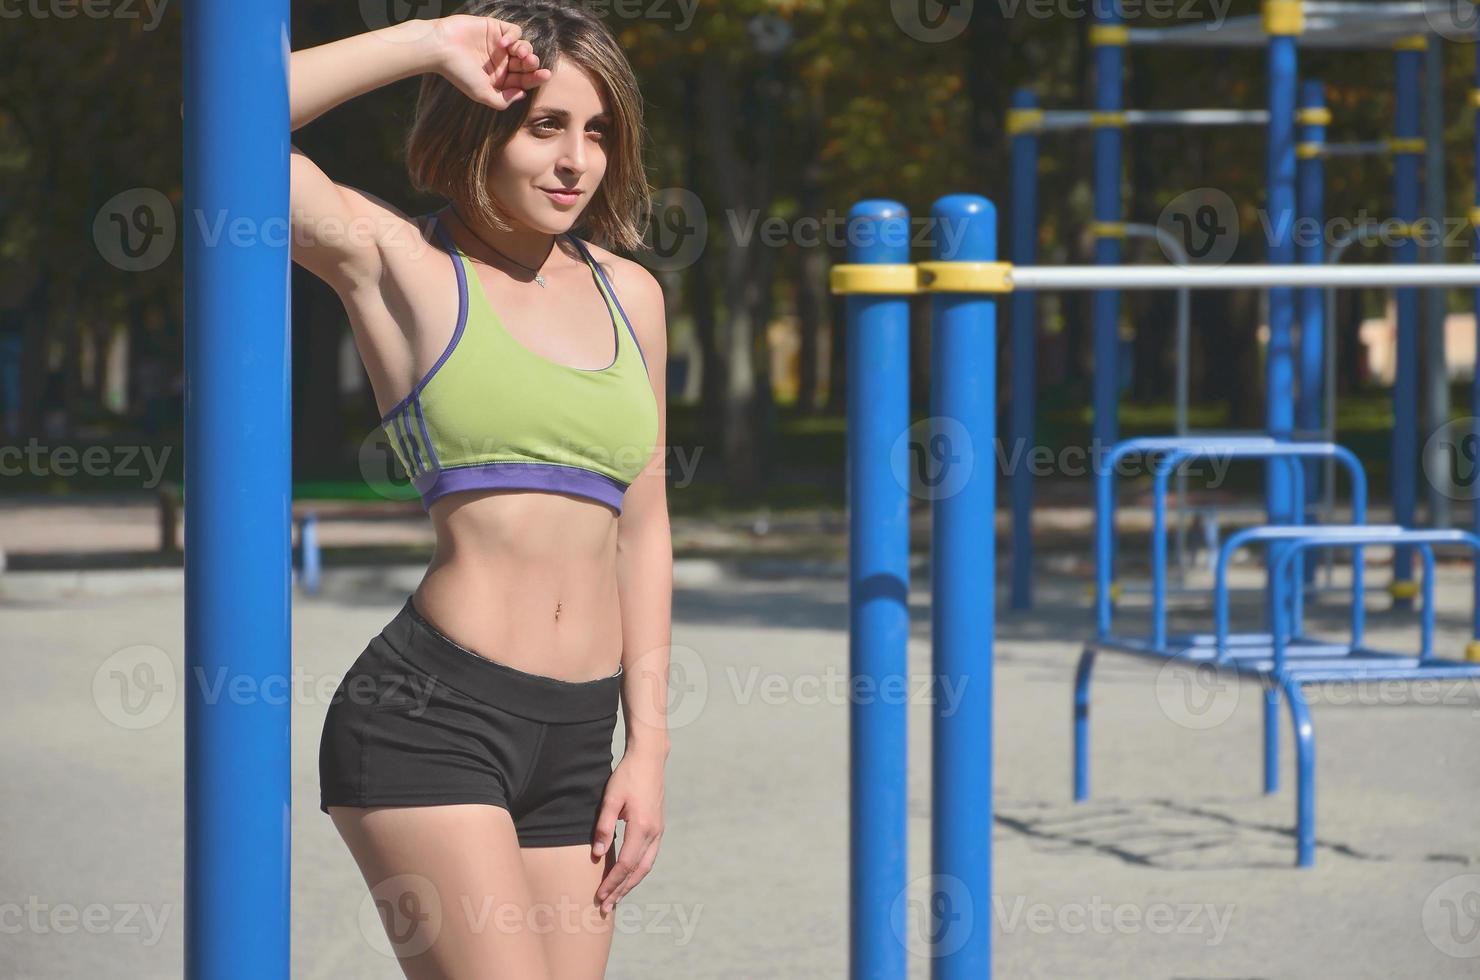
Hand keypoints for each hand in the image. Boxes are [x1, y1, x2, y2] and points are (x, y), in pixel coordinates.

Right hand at [432, 14, 551, 110]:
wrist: (440, 48)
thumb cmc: (459, 73)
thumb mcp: (482, 94)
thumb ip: (503, 100)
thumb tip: (523, 95)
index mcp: (500, 79)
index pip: (524, 80)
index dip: (536, 78)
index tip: (545, 75)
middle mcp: (501, 63)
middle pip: (527, 63)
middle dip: (532, 64)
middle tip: (531, 63)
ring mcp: (499, 45)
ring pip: (524, 46)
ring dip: (526, 50)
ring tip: (520, 53)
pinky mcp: (495, 28)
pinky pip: (514, 31)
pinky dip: (513, 36)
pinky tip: (503, 43)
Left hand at [591, 747, 665, 914]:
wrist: (650, 759)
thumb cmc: (627, 776)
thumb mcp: (610, 798)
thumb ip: (603, 826)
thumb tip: (596, 854)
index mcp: (642, 827)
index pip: (626, 864)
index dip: (612, 882)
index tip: (599, 895)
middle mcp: (654, 832)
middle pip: (638, 871)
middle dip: (622, 890)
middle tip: (606, 907)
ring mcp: (659, 830)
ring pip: (647, 866)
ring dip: (631, 883)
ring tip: (617, 897)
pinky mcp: (658, 827)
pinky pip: (649, 856)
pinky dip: (638, 871)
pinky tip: (629, 876)